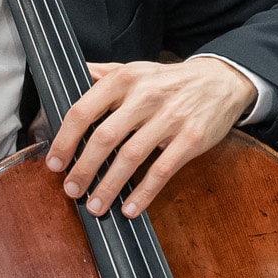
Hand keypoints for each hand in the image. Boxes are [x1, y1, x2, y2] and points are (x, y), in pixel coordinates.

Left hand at [38, 56, 256, 218]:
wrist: (221, 80)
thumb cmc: (168, 81)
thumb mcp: (133, 69)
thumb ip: (100, 76)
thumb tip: (65, 79)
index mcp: (124, 79)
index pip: (83, 110)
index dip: (65, 140)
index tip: (55, 163)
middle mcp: (145, 97)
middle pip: (104, 137)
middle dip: (83, 168)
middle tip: (71, 190)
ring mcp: (170, 118)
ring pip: (131, 157)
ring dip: (109, 186)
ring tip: (95, 205)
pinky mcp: (191, 139)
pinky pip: (162, 170)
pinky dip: (144, 193)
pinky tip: (129, 208)